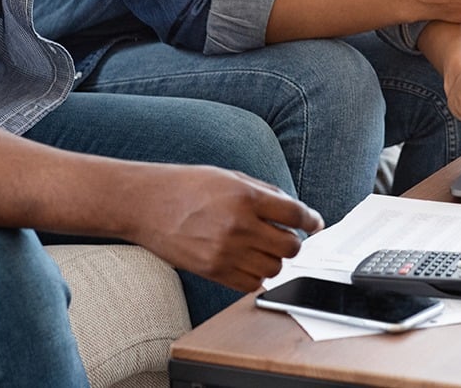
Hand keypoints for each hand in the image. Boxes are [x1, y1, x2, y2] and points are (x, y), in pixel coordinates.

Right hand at [135, 166, 322, 292]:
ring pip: (274, 268)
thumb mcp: (229, 176)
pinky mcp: (212, 271)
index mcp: (245, 197)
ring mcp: (225, 252)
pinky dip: (256, 276)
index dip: (311, 220)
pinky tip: (248, 261)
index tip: (314, 223)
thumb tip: (295, 209)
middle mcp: (238, 226)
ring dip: (275, 259)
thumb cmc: (186, 186)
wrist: (146, 204)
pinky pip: (251, 284)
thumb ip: (264, 193)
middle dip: (294, 242)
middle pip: (290, 246)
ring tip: (262, 248)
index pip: (295, 214)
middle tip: (286, 236)